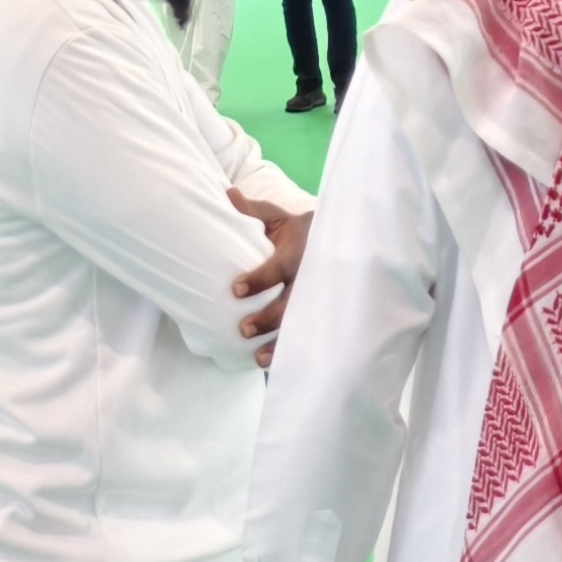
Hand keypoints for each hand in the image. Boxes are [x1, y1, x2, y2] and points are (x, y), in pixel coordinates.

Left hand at [228, 188, 311, 359]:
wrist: (335, 240)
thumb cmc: (295, 230)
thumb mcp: (277, 217)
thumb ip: (252, 210)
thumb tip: (226, 195)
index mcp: (298, 250)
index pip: (278, 267)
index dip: (259, 279)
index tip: (236, 289)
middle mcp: (309, 276)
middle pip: (291, 301)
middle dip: (268, 317)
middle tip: (243, 329)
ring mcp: (316, 297)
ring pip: (301, 323)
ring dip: (280, 342)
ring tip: (258, 358)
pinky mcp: (319, 313)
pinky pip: (308, 334)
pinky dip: (292, 351)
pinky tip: (275, 366)